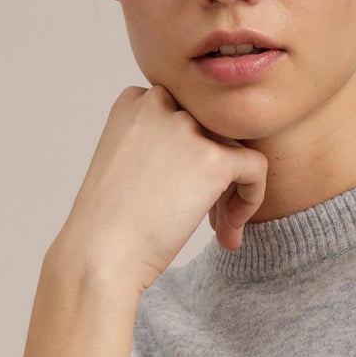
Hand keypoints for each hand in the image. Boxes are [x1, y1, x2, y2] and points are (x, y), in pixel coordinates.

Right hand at [47, 84, 268, 292]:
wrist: (99, 254)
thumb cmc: (107, 226)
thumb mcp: (124, 168)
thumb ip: (156, 147)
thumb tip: (201, 157)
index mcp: (133, 102)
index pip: (185, 115)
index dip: (192, 155)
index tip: (183, 195)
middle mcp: (158, 103)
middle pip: (212, 130)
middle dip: (215, 174)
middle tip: (209, 218)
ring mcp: (185, 128)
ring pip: (235, 148)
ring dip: (232, 191)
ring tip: (220, 230)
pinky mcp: (212, 159)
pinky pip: (256, 167)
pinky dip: (252, 198)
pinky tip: (230, 230)